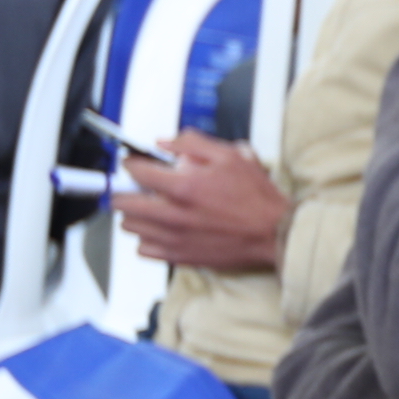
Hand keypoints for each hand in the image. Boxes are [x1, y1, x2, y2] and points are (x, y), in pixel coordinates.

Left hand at [117, 129, 290, 272]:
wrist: (273, 232)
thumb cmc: (257, 198)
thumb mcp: (231, 156)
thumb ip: (193, 143)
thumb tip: (166, 142)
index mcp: (184, 187)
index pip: (137, 172)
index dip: (131, 164)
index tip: (133, 164)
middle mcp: (174, 215)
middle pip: (124, 203)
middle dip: (125, 191)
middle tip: (134, 187)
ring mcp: (174, 238)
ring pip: (131, 227)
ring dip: (134, 215)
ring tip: (147, 208)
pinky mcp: (179, 257)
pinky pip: (143, 250)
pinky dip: (146, 239)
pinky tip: (158, 230)